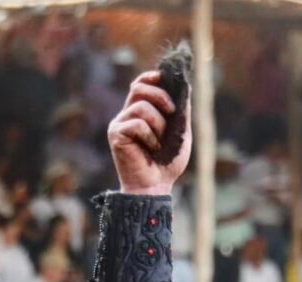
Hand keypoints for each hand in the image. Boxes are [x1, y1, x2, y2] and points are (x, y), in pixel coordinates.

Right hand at [108, 71, 191, 195]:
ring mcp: (120, 124)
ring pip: (141, 106)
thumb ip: (181, 112)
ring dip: (159, 125)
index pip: (141, 85)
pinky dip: (150, 137)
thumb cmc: (167, 163)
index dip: (151, 77)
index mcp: (141, 113)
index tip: (163, 76)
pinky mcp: (116, 134)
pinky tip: (150, 150)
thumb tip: (185, 85)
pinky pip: (137, 124)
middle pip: (138, 88)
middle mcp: (127, 115)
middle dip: (160, 95)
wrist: (156, 186)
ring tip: (159, 143)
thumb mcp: (180, 133)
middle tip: (171, 111)